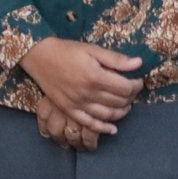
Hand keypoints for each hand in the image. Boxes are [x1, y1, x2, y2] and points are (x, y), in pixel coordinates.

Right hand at [23, 37, 138, 141]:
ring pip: (108, 114)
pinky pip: (88, 123)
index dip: (136, 85)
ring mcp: (77, 103)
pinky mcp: (68, 109)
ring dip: (122, 111)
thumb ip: (115, 59)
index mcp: (95, 76)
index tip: (137, 80)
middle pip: (119, 101)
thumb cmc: (66, 50)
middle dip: (131, 96)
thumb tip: (139, 64)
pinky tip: (113, 129)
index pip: (126, 88)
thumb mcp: (92, 49)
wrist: (38, 56)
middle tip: (131, 90)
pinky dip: (103, 128)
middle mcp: (88, 92)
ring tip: (125, 104)